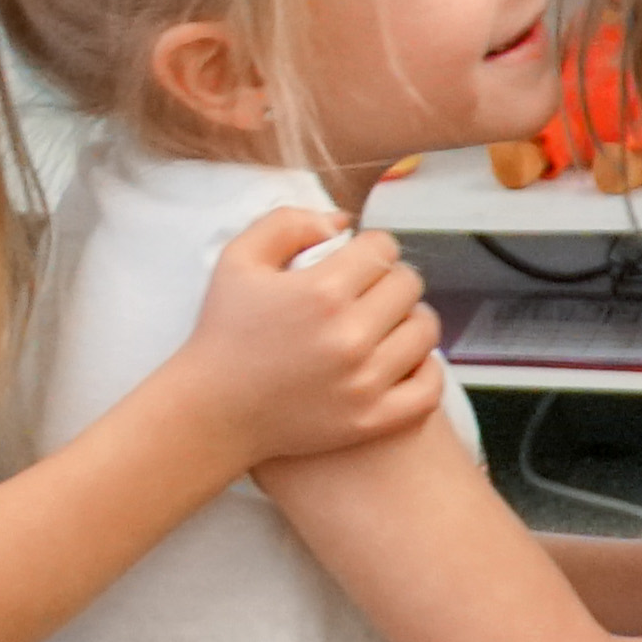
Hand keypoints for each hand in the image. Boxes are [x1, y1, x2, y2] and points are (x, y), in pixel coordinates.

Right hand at [176, 211, 444, 463]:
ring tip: (386, 322)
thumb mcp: (237, 259)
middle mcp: (349, 336)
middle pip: (408, 284)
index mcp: (321, 291)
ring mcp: (364, 382)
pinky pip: (429, 387)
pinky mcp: (371, 420)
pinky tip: (403, 359)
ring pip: (424, 330)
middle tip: (367, 291)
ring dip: (409, 319)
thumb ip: (288, 223)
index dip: (370, 247)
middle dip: (389, 279)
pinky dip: (425, 368)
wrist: (212, 411)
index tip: (355, 261)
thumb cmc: (224, 332)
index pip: (383, 248)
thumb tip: (343, 222)